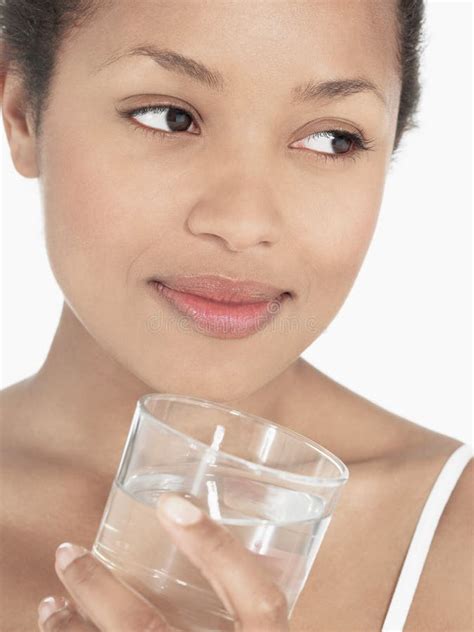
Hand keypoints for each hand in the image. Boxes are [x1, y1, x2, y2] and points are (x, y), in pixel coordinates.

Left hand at [37, 493, 289, 631]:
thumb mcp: (259, 630)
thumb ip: (241, 603)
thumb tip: (202, 544)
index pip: (258, 599)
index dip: (216, 548)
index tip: (171, 505)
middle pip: (147, 630)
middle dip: (98, 589)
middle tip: (68, 552)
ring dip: (71, 631)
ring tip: (52, 604)